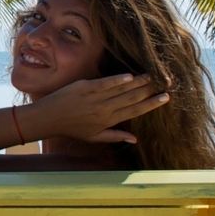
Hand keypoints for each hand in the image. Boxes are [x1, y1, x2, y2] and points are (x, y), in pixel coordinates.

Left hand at [27, 74, 169, 144]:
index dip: (151, 105)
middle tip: (164, 83)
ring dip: (138, 82)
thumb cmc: (72, 129)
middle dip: (149, 91)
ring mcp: (95, 98)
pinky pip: (105, 83)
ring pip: (121, 89)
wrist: (49, 118)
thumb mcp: (94, 137)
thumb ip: (116, 137)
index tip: (164, 98)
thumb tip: (135, 139)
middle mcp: (105, 110)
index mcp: (108, 121)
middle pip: (132, 98)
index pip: (135, 112)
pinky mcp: (85, 87)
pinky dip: (117, 80)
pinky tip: (130, 76)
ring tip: (152, 76)